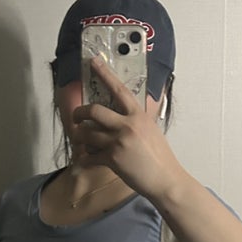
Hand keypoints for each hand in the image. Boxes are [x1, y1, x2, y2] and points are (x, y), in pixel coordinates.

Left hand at [71, 56, 185, 202]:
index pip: (119, 89)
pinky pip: (89, 155)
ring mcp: (118, 142)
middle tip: (76, 117)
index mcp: (138, 115)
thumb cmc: (159, 156)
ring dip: (81, 137)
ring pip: (86, 134)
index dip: (104, 74)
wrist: (165, 179)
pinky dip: (85, 158)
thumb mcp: (150, 130)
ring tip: (84, 141)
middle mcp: (127, 126)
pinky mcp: (112, 160)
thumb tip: (119, 115)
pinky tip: (88, 159)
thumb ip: (135, 120)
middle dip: (79, 113)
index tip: (93, 62)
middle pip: (94, 111)